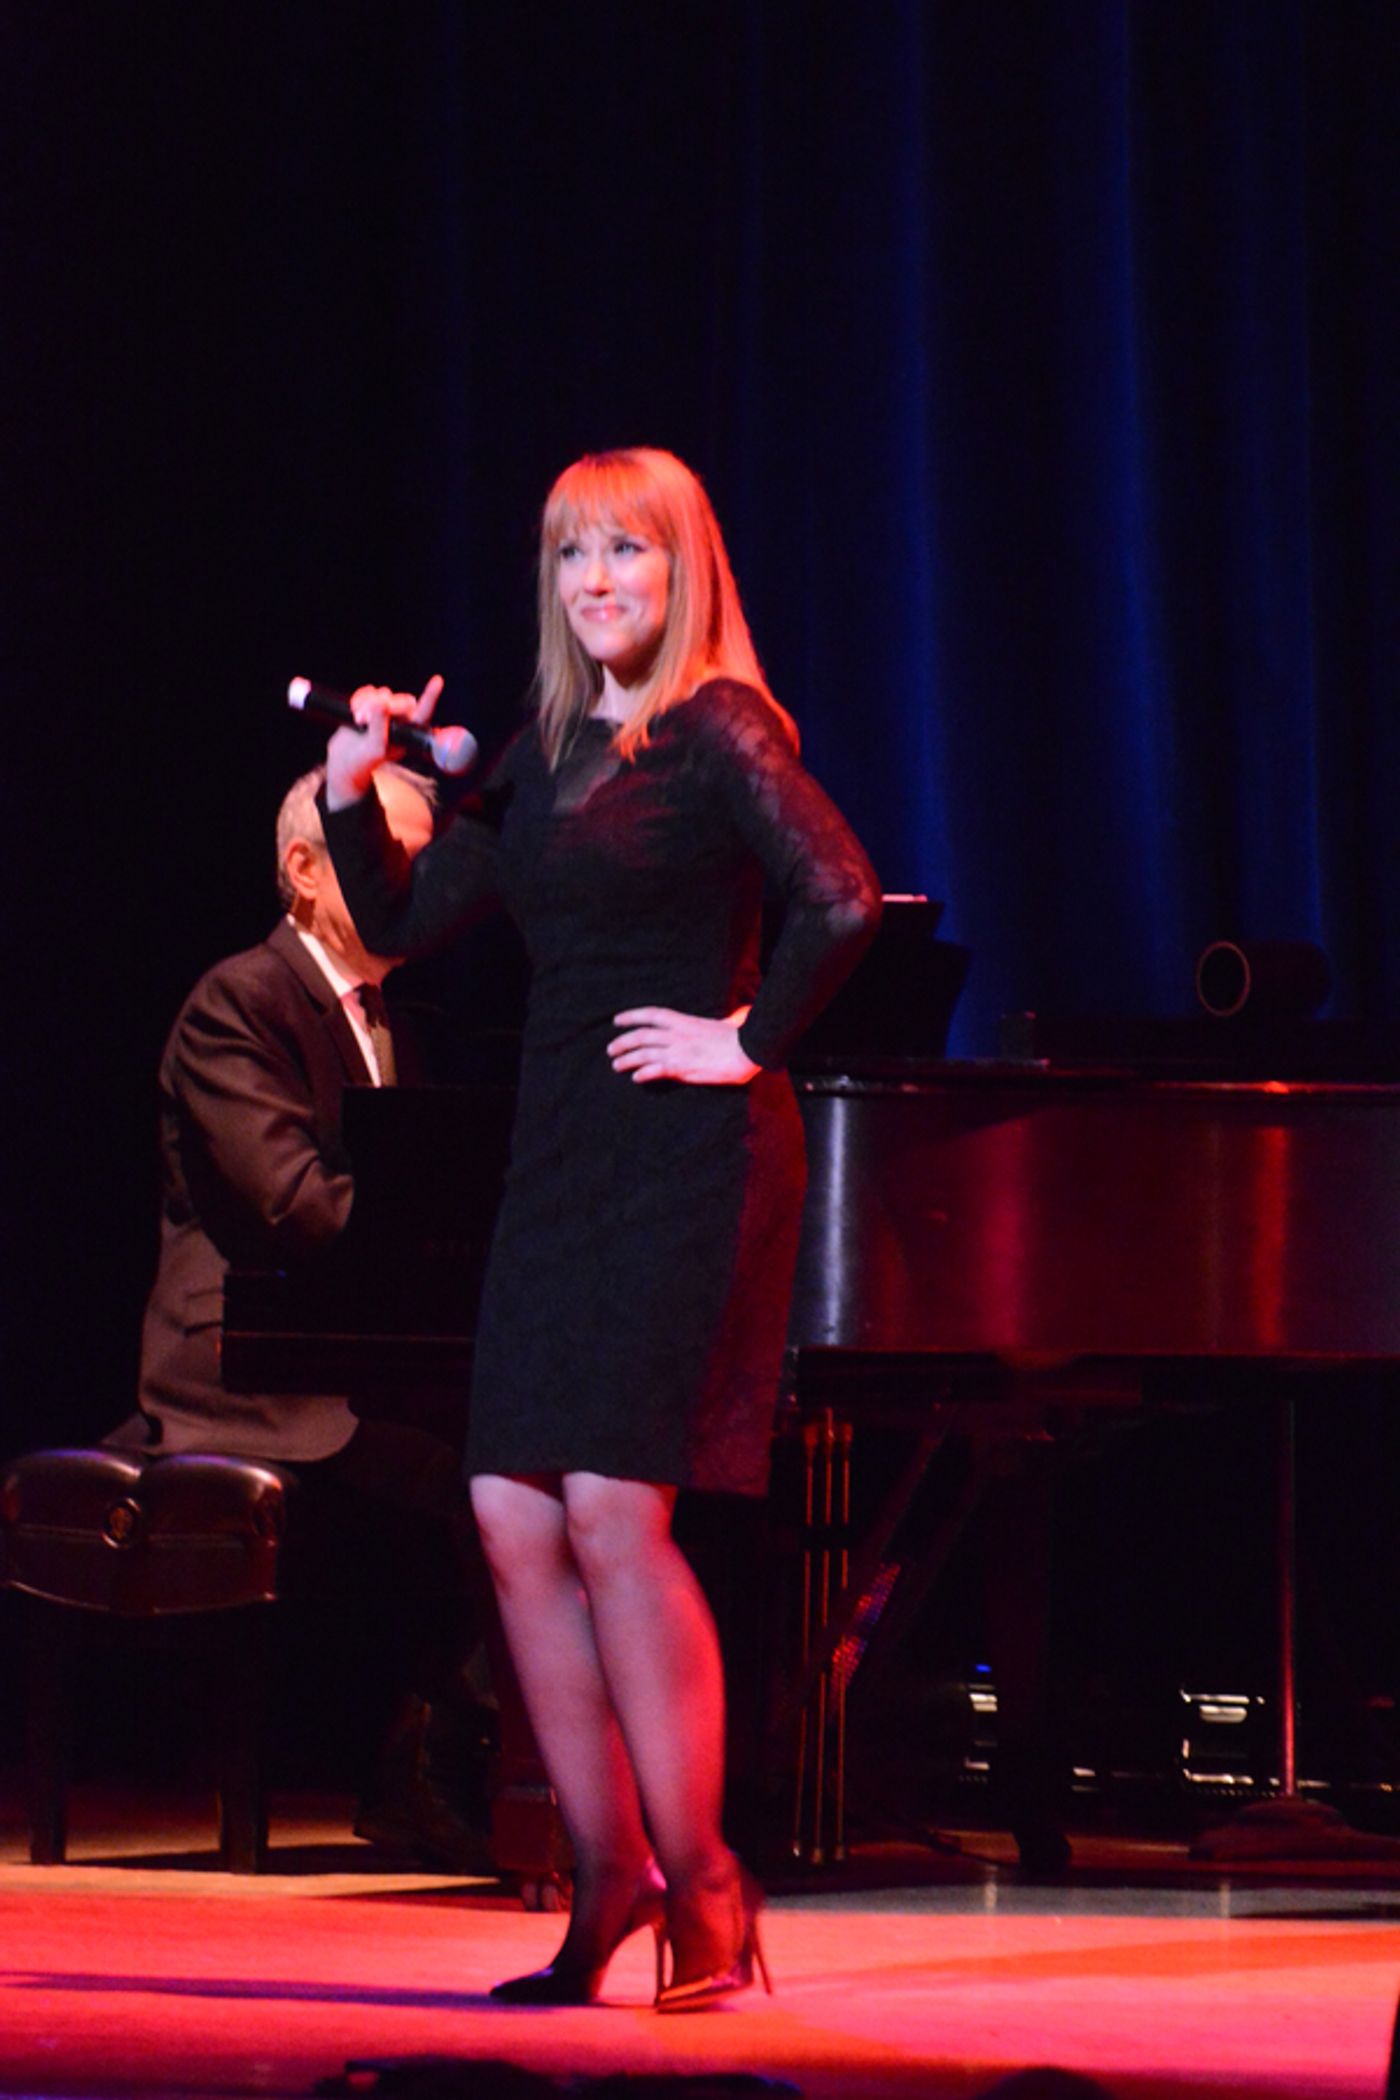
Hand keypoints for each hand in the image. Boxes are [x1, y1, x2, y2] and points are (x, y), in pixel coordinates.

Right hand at [324, 674, 444, 807]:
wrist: (345, 761)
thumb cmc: (365, 761)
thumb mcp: (374, 748)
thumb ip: (379, 727)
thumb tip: (382, 704)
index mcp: (409, 733)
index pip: (423, 712)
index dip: (430, 696)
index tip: (438, 680)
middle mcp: (401, 720)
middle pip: (400, 699)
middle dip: (380, 705)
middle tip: (362, 719)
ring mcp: (386, 711)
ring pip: (383, 693)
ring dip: (367, 703)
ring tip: (358, 720)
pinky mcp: (370, 705)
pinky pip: (369, 691)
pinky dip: (360, 697)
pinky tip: (354, 709)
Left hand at [608, 1005, 759, 1085]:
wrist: (748, 1050)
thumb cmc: (742, 1038)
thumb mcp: (730, 1024)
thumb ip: (729, 1019)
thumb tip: (742, 1014)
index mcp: (685, 1021)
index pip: (651, 1014)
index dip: (631, 1016)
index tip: (617, 1020)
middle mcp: (677, 1034)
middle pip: (641, 1035)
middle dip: (623, 1041)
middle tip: (611, 1049)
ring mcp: (678, 1050)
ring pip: (643, 1053)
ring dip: (626, 1059)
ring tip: (616, 1065)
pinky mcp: (682, 1067)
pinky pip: (655, 1069)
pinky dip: (643, 1073)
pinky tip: (636, 1078)